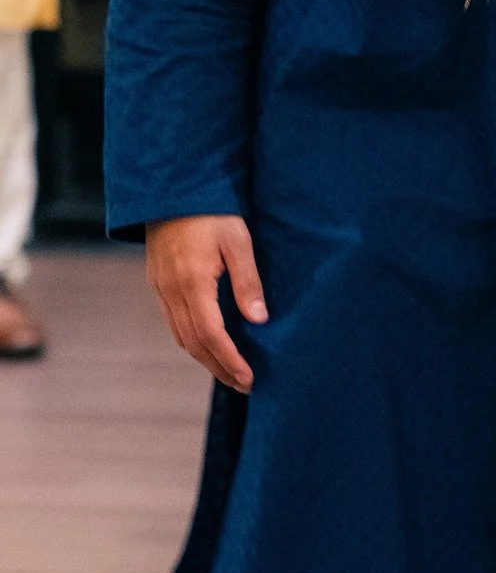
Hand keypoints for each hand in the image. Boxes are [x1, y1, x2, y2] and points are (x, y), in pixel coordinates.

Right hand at [145, 214, 266, 391]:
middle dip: (219, 367)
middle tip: (244, 384)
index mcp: (192, 282)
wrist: (172, 187)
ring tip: (230, 371)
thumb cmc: (212, 211)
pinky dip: (192, 339)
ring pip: (180, 336)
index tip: (248, 378)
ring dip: (204, 358)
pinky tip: (209, 344)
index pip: (210, 335)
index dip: (229, 360)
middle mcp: (171, 290)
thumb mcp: (238, 240)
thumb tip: (259, 320)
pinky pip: (173, 321)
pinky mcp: (158, 282)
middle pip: (193, 343)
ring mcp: (160, 288)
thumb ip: (247, 281)